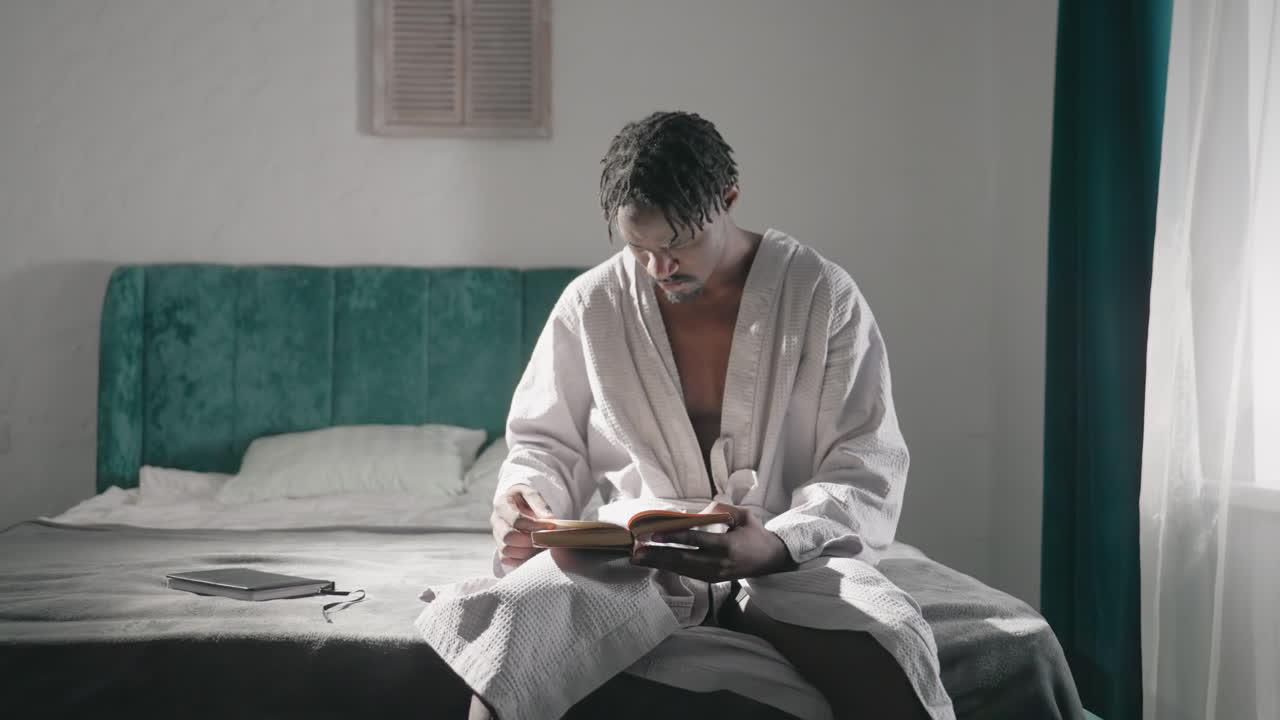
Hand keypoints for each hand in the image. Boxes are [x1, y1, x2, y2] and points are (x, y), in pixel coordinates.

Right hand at [491, 484, 555, 569]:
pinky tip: (533, 553)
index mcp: (502, 504)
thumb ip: (540, 505)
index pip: (516, 519)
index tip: (551, 527)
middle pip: (508, 536)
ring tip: (541, 546)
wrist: (516, 504)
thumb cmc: (525, 499)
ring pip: (506, 550)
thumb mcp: (531, 494)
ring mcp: (496, 535)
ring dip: (527, 552)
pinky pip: (506, 559)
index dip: (535, 525)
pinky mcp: (499, 547)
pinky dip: (521, 559)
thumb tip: (550, 519)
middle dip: (530, 540)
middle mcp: (495, 521)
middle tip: (546, 540)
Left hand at [629, 502, 795, 580]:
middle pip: (683, 560)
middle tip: (637, 552)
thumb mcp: (743, 515)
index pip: (696, 541)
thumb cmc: (755, 533)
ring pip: (682, 569)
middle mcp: (719, 563)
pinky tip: (655, 563)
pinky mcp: (712, 579)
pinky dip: (669, 568)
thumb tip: (692, 515)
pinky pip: (687, 573)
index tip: (655, 535)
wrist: (771, 559)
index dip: (674, 538)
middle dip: (658, 556)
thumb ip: (718, 511)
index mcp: (728, 545)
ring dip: (659, 564)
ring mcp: (715, 574)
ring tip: (639, 559)